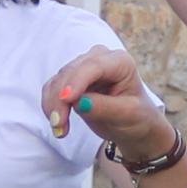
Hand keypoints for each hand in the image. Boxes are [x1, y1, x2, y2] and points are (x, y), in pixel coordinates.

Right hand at [42, 46, 169, 165]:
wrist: (131, 124)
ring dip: (53, 104)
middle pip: (71, 72)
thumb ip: (105, 108)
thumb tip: (78, 103)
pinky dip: (50, 105)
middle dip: (60, 98)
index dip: (77, 81)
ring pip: (58, 80)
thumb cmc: (136, 117)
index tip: (65, 100)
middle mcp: (100, 58)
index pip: (94, 67)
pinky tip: (58, 124)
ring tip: (60, 129)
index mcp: (120, 62)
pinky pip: (52, 88)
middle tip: (58, 125)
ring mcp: (83, 67)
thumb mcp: (127, 115)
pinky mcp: (70, 79)